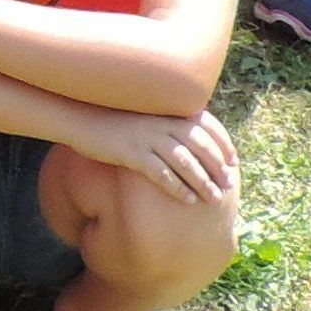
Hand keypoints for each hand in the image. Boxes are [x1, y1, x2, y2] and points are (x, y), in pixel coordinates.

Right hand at [76, 104, 238, 204]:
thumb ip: (164, 120)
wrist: (77, 117)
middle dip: (217, 167)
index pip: (206, 124)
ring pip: (185, 162)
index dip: (223, 143)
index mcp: (165, 110)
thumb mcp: (142, 114)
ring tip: (214, 198)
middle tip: (228, 185)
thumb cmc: (110, 118)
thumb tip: (186, 137)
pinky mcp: (131, 153)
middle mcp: (160, 122)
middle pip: (200, 146)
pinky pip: (161, 173)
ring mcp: (146, 137)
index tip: (233, 161)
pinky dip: (178, 188)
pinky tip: (188, 200)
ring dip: (203, 182)